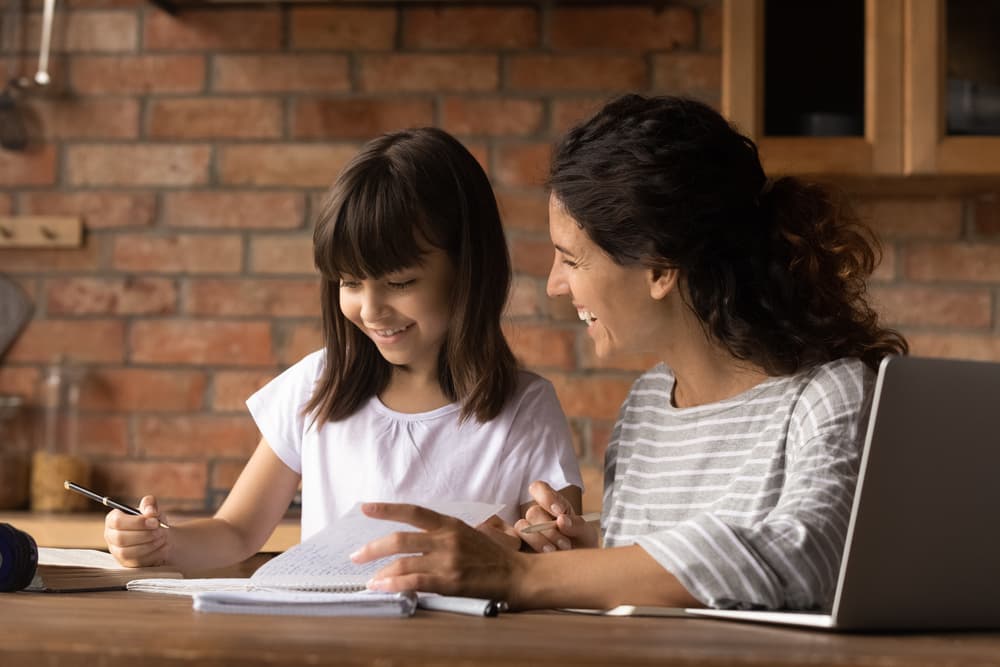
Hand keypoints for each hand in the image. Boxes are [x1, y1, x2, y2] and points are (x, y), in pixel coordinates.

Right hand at [104, 495, 169, 566]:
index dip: (137, 522)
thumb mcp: (151, 508)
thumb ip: (149, 504)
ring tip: (163, 537)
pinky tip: (164, 546)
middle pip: (121, 538)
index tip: (155, 522)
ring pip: (129, 552)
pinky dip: (154, 554)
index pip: (117, 522)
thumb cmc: (152, 520)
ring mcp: (117, 552)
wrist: (159, 536)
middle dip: (145, 534)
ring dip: (150, 544)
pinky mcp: (128, 563)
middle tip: (161, 531)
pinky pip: (138, 562)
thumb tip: (150, 512)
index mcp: (113, 520)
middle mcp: (111, 537)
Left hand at [351, 502, 527, 603]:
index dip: (387, 509)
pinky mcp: (449, 581)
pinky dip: (394, 585)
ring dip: (381, 573)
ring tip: (370, 580)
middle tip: (356, 556)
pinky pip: (414, 582)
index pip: (413, 512)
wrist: (517, 574)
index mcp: (450, 523)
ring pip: (403, 563)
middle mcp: (446, 538)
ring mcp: (447, 560)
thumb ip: (441, 535)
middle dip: (372, 548)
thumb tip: (411, 543)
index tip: (365, 508)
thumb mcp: (467, 534)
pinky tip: (383, 588)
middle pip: (400, 539)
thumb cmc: (492, 556)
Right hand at [516, 481, 598, 551]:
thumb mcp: (586, 535)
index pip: (539, 489)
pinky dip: (525, 549)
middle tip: (566, 545)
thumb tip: (561, 520)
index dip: (546, 497)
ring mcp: (525, 532)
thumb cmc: (582, 548)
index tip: (560, 512)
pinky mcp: (517, 548)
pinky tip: (540, 559)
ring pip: (522, 527)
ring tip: (554, 553)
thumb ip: (577, 524)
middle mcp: (536, 516)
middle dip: (549, 529)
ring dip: (538, 540)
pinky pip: (512, 543)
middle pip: (533, 512)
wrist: (579, 570)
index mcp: (552, 505)